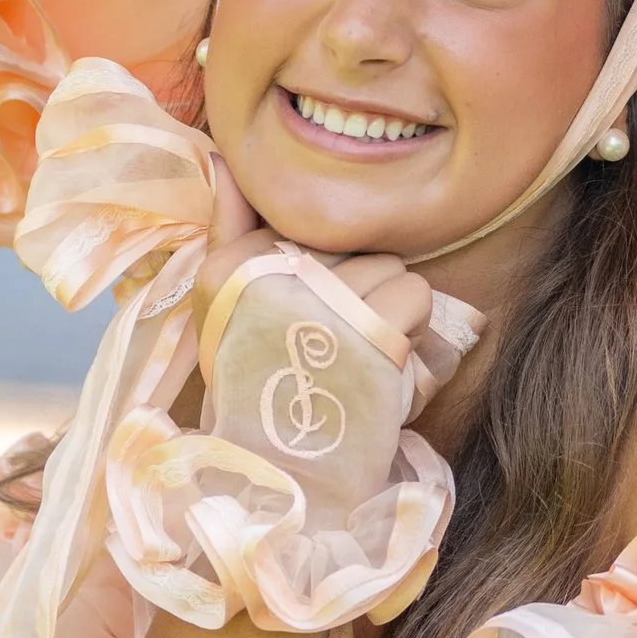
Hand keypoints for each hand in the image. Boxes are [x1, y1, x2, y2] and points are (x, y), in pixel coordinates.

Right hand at [110, 180, 467, 631]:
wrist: (280, 483)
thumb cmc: (255, 393)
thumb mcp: (225, 308)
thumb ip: (230, 225)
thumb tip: (221, 154)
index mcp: (227, 267)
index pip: (303, 224)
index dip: (315, 271)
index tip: (293, 322)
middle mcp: (269, 277)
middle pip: (350, 242)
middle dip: (352, 288)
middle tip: (323, 349)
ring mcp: (322, 306)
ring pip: (389, 266)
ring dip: (386, 311)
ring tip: (351, 359)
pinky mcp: (369, 335)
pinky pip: (415, 294)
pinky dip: (409, 329)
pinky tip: (378, 367)